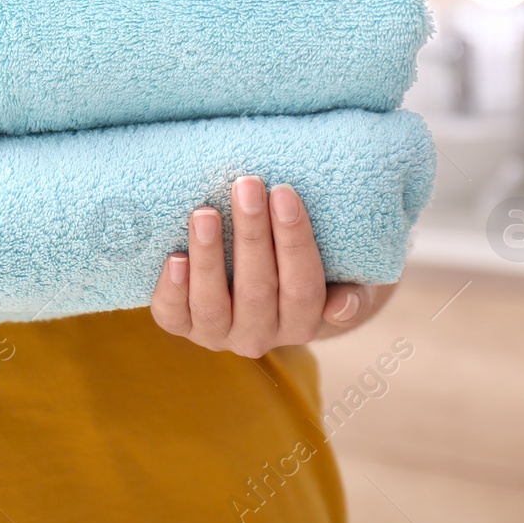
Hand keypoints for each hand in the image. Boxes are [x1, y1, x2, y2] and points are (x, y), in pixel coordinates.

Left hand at [150, 177, 394, 357]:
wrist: (258, 292)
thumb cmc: (301, 268)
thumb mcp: (341, 279)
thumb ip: (351, 291)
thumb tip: (343, 305)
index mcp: (303, 322)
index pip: (302, 285)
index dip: (294, 239)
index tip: (284, 192)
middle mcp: (260, 336)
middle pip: (258, 289)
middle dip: (252, 234)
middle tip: (246, 186)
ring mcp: (218, 335)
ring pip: (212, 304)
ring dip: (209, 257)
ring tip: (205, 212)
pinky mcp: (182, 327)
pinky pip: (173, 315)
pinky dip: (172, 289)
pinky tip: (174, 257)